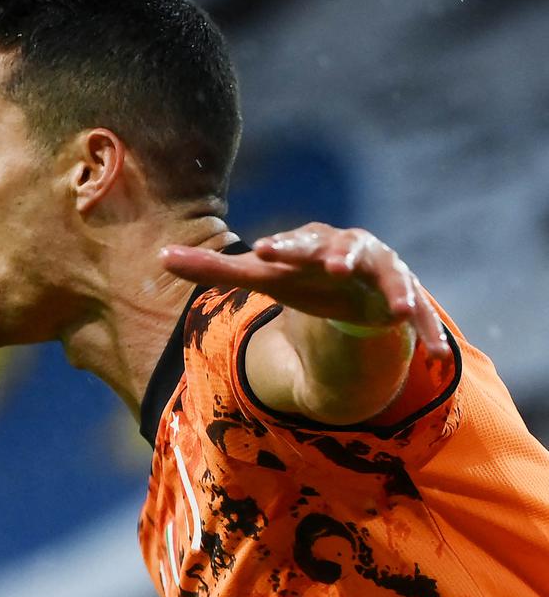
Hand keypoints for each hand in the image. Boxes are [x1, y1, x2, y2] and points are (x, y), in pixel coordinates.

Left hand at [160, 223, 449, 357]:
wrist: (352, 286)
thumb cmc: (301, 276)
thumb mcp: (260, 276)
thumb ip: (213, 268)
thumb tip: (160, 256)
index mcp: (313, 243)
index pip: (297, 241)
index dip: (284, 246)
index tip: (265, 251)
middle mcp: (351, 251)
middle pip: (348, 249)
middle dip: (343, 256)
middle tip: (337, 265)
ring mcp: (383, 274)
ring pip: (392, 277)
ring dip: (396, 290)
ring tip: (395, 309)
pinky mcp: (406, 300)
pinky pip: (421, 315)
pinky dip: (427, 330)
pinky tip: (436, 355)